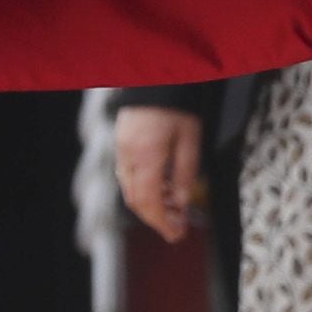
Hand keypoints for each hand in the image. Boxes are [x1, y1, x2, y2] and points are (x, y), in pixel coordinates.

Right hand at [111, 104, 204, 240]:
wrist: (157, 78)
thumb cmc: (177, 104)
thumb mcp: (190, 139)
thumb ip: (185, 174)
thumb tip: (181, 203)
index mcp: (147, 155)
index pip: (149, 201)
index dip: (162, 222)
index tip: (176, 234)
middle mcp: (128, 155)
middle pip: (137, 200)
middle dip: (156, 219)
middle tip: (176, 229)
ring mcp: (121, 149)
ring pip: (130, 190)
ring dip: (151, 204)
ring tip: (174, 209)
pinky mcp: (121, 143)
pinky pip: (128, 176)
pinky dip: (144, 189)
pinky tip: (162, 189)